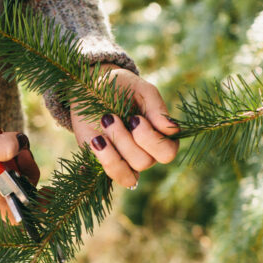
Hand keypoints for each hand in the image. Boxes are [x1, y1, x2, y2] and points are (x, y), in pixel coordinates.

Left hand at [69, 64, 179, 187]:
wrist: (91, 88)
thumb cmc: (121, 88)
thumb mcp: (142, 91)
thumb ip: (157, 108)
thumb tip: (171, 129)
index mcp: (160, 135)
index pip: (168, 151)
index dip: (152, 138)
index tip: (136, 117)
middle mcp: (147, 152)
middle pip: (147, 161)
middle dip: (127, 139)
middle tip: (112, 117)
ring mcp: (127, 160)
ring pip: (131, 169)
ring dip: (116, 144)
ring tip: (105, 121)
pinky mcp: (108, 163)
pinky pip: (116, 175)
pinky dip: (106, 158)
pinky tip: (97, 139)